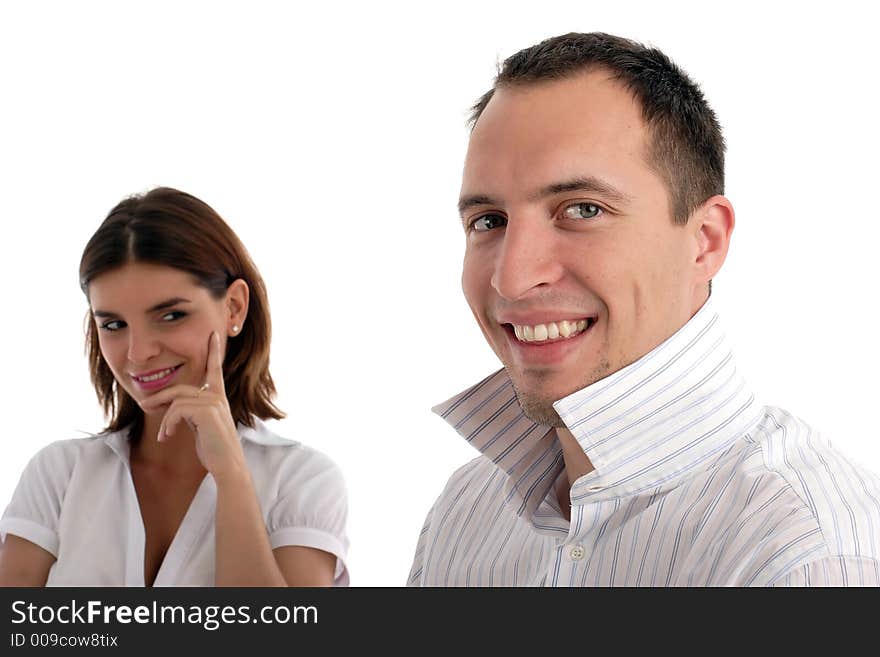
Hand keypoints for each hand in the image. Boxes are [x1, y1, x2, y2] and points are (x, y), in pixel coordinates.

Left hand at [139, 331, 246, 480]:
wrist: (228, 466)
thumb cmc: (215, 451)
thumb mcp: (202, 428)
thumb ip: (192, 414)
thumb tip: (173, 409)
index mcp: (218, 398)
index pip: (215, 369)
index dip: (214, 350)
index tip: (214, 334)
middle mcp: (217, 397)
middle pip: (180, 388)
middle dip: (159, 397)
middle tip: (143, 406)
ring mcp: (213, 403)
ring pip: (176, 399)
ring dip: (163, 418)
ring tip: (162, 435)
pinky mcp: (206, 411)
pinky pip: (177, 410)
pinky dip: (168, 424)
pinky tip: (167, 437)